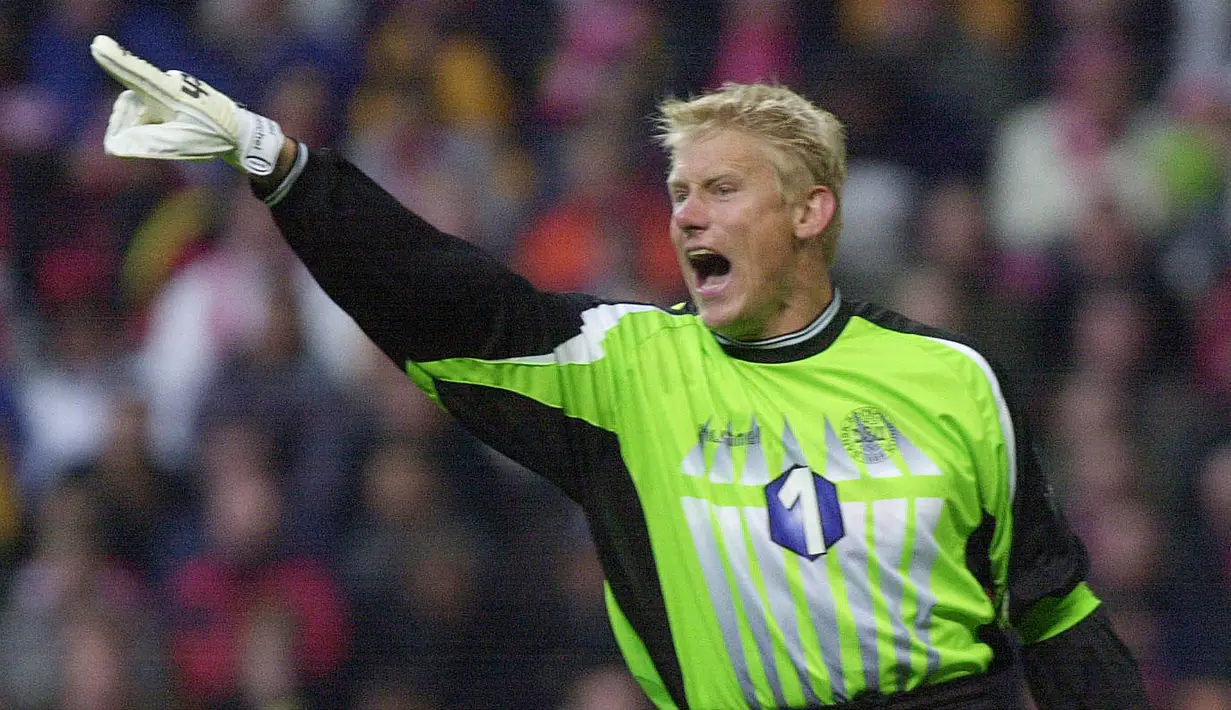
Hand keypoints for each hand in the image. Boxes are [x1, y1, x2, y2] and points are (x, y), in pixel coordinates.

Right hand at [90, 35, 283, 174]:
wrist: (237, 129)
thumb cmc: (212, 135)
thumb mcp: (182, 144)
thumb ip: (148, 144)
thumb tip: (113, 146)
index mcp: (170, 92)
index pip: (139, 75)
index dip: (117, 61)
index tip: (99, 44)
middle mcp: (166, 82)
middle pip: (127, 108)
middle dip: (132, 128)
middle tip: (166, 141)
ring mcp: (166, 85)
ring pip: (135, 111)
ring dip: (143, 128)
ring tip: (174, 135)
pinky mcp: (167, 91)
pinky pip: (145, 111)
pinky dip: (150, 125)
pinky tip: (172, 130)